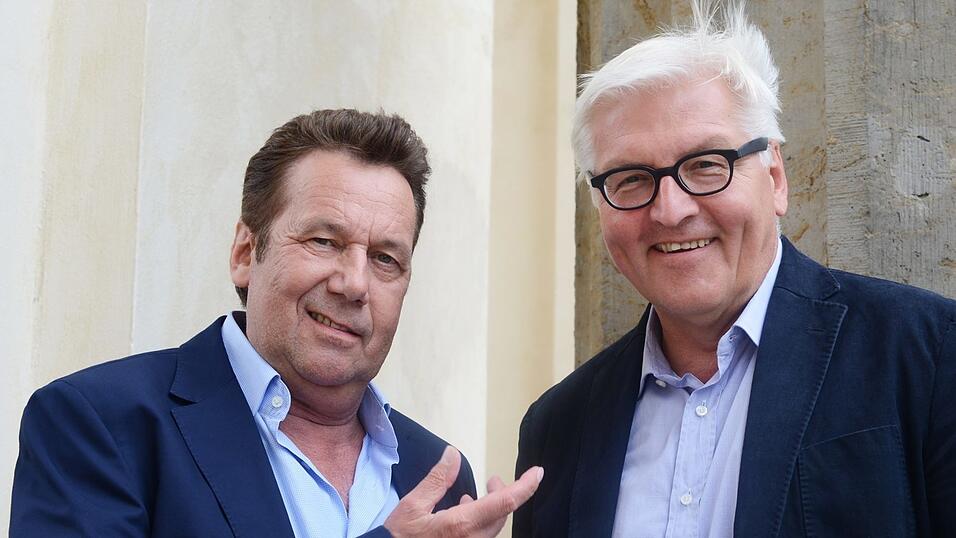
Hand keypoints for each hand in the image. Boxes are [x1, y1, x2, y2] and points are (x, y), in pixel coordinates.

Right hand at [384, 446, 543, 536]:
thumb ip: (437, 480)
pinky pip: (482, 537)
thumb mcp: (413, 505)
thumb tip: (453, 455)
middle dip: (504, 493)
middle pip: (502, 514)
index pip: (506, 502)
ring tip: (476, 495)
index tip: (537, 472)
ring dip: (492, 508)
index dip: (526, 486)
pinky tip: (466, 512)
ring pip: (493, 527)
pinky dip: (481, 521)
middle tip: (493, 480)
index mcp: (461, 525)